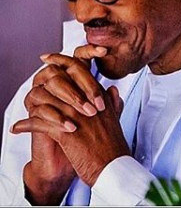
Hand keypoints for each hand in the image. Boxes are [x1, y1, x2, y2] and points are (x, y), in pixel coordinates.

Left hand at [11, 45, 124, 203]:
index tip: (50, 59)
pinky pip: (41, 123)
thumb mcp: (116, 119)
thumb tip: (112, 90)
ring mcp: (77, 117)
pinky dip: (26, 125)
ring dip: (32, 105)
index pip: (80, 71)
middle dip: (44, 77)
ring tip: (25, 109)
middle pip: (61, 79)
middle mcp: (87, 104)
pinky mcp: (67, 133)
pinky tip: (19, 128)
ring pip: (48, 99)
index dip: (63, 62)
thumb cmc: (113, 146)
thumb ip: (113, 103)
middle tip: (34, 76)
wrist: (114, 167)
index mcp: (99, 99)